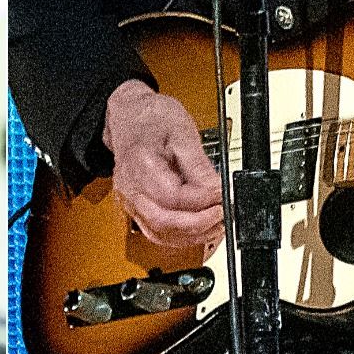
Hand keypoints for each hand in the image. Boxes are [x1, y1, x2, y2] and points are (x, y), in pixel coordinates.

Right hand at [103, 80, 223, 249]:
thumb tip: (218, 189)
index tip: (223, 194)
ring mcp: (130, 202)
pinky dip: (181, 237)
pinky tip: (200, 229)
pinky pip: (157, 233)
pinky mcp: (136, 209)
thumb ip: (199, 164)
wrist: (129, 116)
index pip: (172, 196)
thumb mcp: (182, 131)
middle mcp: (131, 188)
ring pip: (160, 234)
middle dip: (198, 224)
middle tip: (223, 213)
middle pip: (163, 222)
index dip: (202, 200)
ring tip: (216, 223)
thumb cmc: (152, 119)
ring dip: (192, 235)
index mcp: (140, 164)